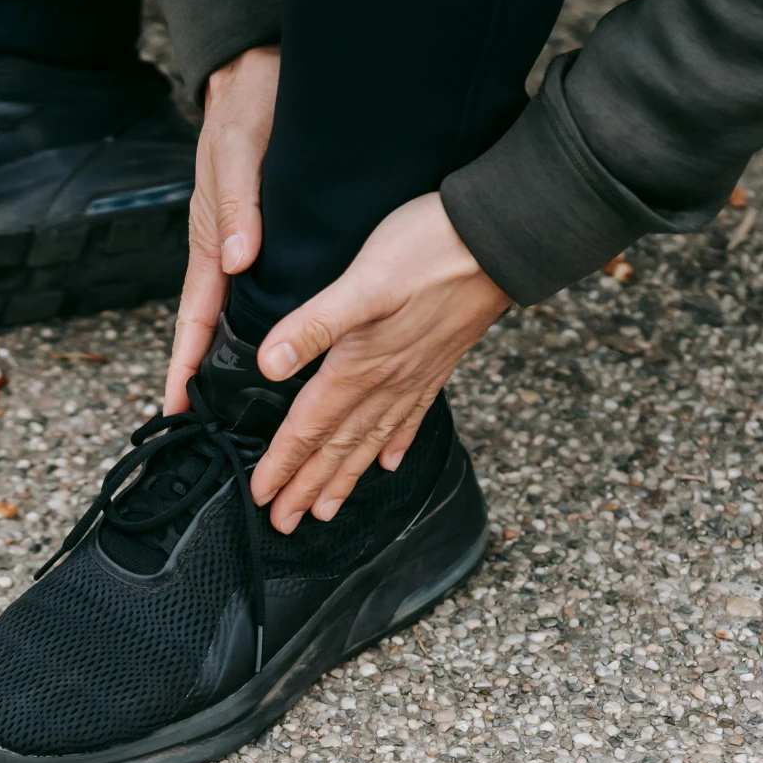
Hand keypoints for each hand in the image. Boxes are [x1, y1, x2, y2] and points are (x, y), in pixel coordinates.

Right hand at [162, 46, 278, 411]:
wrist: (260, 73)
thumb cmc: (245, 111)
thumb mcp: (238, 155)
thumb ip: (238, 208)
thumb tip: (238, 263)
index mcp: (209, 242)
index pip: (195, 319)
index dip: (185, 365)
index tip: (176, 407)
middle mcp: (225, 252)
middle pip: (213, 327)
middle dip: (207, 375)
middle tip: (212, 424)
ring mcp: (244, 245)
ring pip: (239, 313)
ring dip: (239, 355)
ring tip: (250, 403)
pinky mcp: (265, 234)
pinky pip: (262, 290)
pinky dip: (268, 322)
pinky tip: (287, 341)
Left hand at [248, 192, 512, 532]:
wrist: (500, 238)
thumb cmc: (427, 251)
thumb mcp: (361, 283)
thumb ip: (314, 326)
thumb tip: (269, 365)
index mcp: (361, 365)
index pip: (311, 425)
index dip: (283, 462)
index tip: (261, 497)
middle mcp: (388, 380)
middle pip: (339, 445)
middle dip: (308, 486)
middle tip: (284, 523)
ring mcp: (416, 374)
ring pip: (372, 439)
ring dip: (347, 476)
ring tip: (327, 509)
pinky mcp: (437, 360)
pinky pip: (411, 414)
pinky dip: (397, 442)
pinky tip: (391, 461)